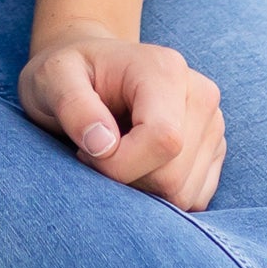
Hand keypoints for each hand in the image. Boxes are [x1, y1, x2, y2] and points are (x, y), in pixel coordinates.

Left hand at [20, 28, 224, 209]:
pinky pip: (194, 199)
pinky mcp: (213, 150)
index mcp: (166, 70)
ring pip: (185, 193)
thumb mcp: (53, 77)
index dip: (120, 165)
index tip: (86, 153)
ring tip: (117, 155)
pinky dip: (159, 196)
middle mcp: (201, 95)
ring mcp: (213, 124)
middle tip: (96, 153)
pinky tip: (138, 166)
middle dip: (126, 179)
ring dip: (141, 189)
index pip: (163, 140)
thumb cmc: (70, 73)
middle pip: (174, 175)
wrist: (92, 68)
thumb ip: (73, 106)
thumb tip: (103, 146)